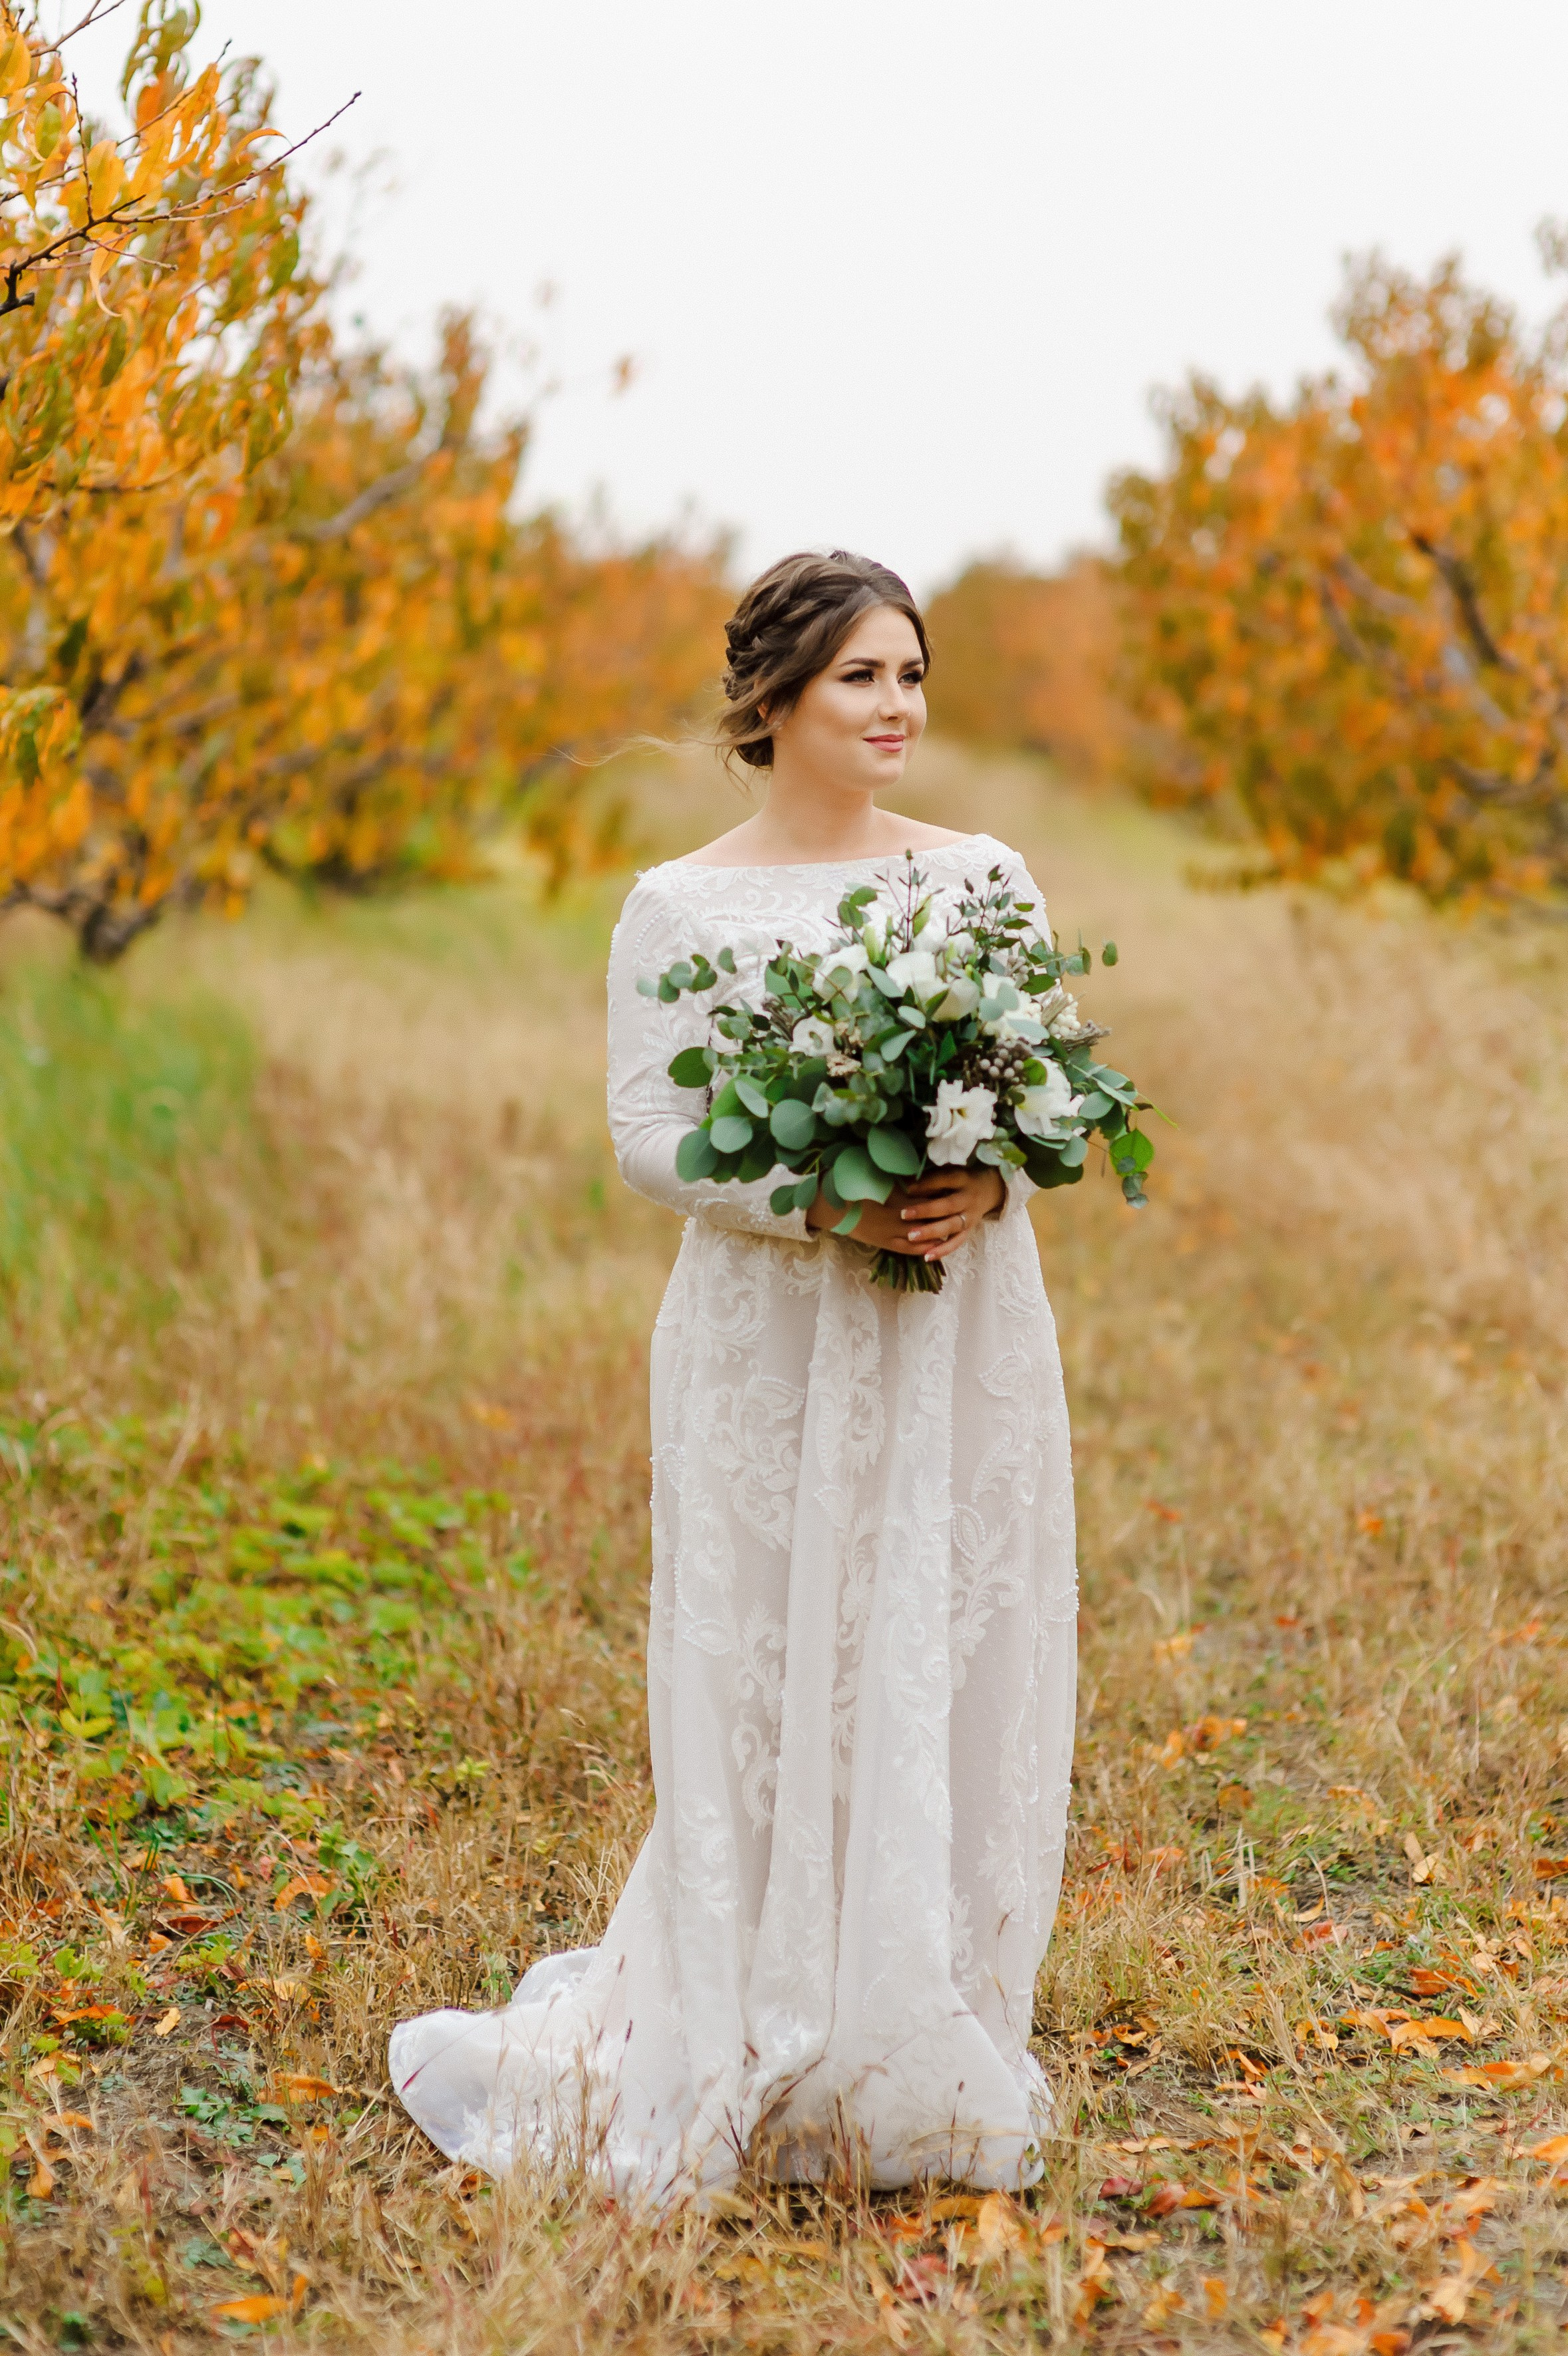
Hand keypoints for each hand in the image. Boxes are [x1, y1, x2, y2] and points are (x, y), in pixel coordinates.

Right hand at [806, 1163, 1006, 1261]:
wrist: (832, 1208)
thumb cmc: (852, 1186)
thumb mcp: (876, 1174)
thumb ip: (897, 1170)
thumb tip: (913, 1160)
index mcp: (897, 1195)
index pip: (926, 1194)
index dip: (941, 1191)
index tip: (954, 1186)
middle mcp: (898, 1215)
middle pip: (929, 1214)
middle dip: (945, 1212)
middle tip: (962, 1207)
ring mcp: (892, 1231)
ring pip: (923, 1233)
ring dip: (939, 1232)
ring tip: (955, 1227)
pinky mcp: (886, 1242)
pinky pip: (910, 1249)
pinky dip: (924, 1248)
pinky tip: (936, 1247)